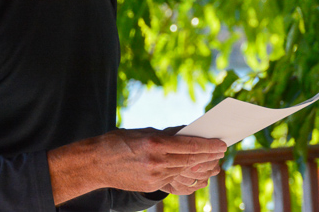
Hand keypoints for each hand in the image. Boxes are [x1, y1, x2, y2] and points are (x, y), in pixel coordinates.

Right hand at [92, 127, 225, 192]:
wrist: (96, 163)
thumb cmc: (117, 142)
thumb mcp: (142, 132)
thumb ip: (164, 135)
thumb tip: (185, 136)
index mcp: (154, 143)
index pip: (189, 145)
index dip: (208, 145)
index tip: (221, 144)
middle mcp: (156, 161)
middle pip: (190, 159)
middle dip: (208, 155)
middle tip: (221, 151)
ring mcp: (154, 176)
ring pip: (184, 170)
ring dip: (200, 165)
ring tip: (211, 161)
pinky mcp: (151, 186)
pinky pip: (173, 179)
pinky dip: (185, 174)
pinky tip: (193, 170)